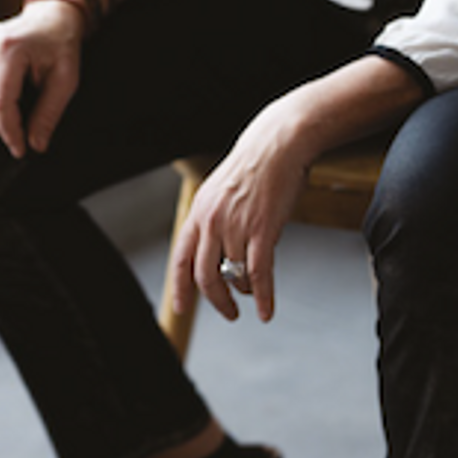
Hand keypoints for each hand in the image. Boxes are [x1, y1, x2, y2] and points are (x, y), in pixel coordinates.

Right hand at [0, 0, 84, 159]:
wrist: (50, 18)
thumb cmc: (60, 50)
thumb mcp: (66, 81)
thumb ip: (49, 113)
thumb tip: (36, 145)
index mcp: (10, 49)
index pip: (0, 102)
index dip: (9, 132)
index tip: (19, 150)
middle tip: (13, 138)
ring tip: (4, 118)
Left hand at [169, 98, 310, 324]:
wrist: (277, 144)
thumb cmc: (254, 169)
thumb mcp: (219, 193)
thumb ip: (213, 222)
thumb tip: (218, 256)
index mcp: (198, 213)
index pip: (181, 259)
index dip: (180, 288)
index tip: (181, 307)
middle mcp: (212, 221)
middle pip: (205, 276)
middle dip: (217, 301)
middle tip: (229, 312)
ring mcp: (236, 226)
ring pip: (235, 276)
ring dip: (244, 291)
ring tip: (252, 293)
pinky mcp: (262, 230)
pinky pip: (259, 274)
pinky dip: (263, 297)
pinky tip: (267, 310)